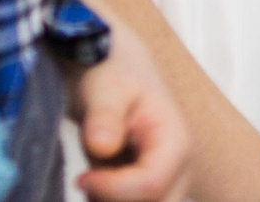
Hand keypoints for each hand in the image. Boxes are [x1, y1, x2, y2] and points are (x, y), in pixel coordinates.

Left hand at [71, 41, 192, 201]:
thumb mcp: (105, 87)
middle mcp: (179, 169)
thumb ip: (104, 116)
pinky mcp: (150, 190)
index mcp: (176, 142)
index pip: (151, 185)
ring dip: (110, 199)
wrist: (113, 70)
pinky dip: (107, 198)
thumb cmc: (112, 73)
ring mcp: (167, 182)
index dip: (113, 189)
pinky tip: (96, 178)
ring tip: (93, 171)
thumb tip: (102, 146)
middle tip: (87, 177)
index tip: (80, 178)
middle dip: (116, 198)